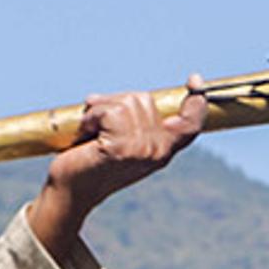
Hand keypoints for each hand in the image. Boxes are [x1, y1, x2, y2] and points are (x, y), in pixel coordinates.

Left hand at [30, 82, 204, 251]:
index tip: (194, 80)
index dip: (196, 102)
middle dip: (113, 102)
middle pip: (144, 99)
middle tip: (96, 125)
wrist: (71, 189)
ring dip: (98, 110)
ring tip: (90, 131)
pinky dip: (90, 117)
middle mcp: (160, 151)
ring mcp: (144, 150)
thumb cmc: (91, 160)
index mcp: (164, 148)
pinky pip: (108, 111)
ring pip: (126, 102)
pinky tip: (85, 135)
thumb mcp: (122, 139)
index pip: (191, 124)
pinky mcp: (123, 148)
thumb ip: (136, 123)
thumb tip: (136, 97)